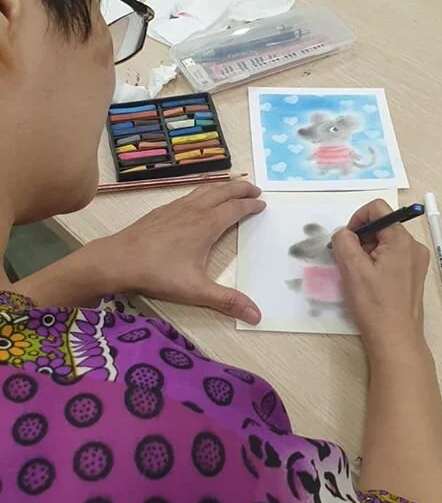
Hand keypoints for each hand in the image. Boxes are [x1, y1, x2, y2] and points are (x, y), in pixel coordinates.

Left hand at [99, 181, 265, 323]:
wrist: (118, 260)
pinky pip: (189, 194)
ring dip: (223, 186)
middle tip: (255, 189)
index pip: (235, 209)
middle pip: (222, 191)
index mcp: (206, 225)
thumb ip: (227, 301)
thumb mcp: (196, 291)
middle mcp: (193, 210)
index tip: (262, 204)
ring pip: (204, 189)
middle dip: (241, 188)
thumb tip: (257, 315)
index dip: (250, 205)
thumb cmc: (157, 273)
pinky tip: (199, 199)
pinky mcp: (161, 211)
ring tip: (233, 188)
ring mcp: (175, 208)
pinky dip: (203, 191)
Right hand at [332, 199, 429, 361]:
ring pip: (384, 242)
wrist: (394, 338)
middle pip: (381, 226)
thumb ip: (344, 240)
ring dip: (367, 252)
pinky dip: (376, 263)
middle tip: (348, 262)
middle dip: (361, 239)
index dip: (357, 219)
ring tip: (358, 275)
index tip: (346, 240)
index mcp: (401, 240)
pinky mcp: (413, 275)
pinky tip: (369, 282)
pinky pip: (391, 257)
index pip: (377, 209)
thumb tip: (344, 233)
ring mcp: (415, 261)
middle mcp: (413, 246)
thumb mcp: (351, 268)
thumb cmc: (374, 304)